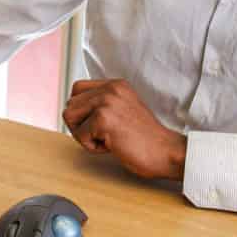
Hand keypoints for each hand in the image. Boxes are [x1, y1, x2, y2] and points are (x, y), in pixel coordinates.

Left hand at [62, 78, 186, 180]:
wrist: (166, 152)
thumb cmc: (145, 139)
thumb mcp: (123, 110)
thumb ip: (102, 104)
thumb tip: (70, 111)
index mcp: (115, 84)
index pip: (76, 89)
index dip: (80, 111)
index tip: (99, 124)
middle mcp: (110, 88)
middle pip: (70, 105)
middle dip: (80, 125)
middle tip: (104, 135)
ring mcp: (106, 102)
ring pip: (69, 118)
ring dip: (84, 135)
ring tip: (108, 139)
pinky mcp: (103, 119)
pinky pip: (79, 136)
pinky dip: (92, 147)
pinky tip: (113, 146)